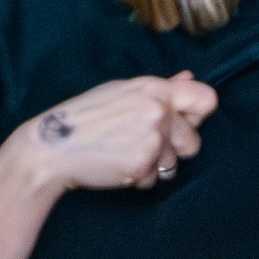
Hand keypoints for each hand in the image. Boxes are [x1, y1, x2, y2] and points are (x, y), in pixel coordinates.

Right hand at [24, 70, 215, 192]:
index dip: (199, 116)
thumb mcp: (121, 92)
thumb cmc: (85, 118)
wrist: (52, 146)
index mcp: (154, 88)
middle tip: (142, 144)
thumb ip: (161, 88)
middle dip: (173, 149)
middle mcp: (157, 110)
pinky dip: (138, 178)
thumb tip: (189, 78)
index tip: (184, 123)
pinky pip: (154, 180)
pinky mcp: (141, 164)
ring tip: (123, 153)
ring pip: (173, 163)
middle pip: (193, 141)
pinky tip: (116, 165)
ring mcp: (151, 138)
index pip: (206, 99)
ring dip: (153, 165)